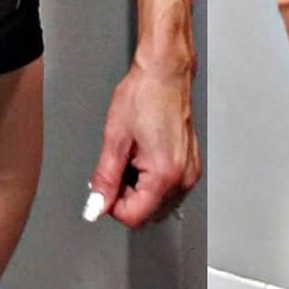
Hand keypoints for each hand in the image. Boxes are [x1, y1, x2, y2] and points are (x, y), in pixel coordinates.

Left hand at [83, 62, 199, 228]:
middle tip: (121, 162)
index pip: (133, 216)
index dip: (113, 203)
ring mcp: (190, 172)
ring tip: (135, 154)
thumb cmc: (144, 94)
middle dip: (127, 195)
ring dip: (140, 188)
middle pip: (147, 213)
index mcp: (164, 174)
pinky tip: (146, 153)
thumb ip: (105, 179)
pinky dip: (152, 179)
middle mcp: (182, 178)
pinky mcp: (191, 165)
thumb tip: (96, 207)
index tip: (107, 182)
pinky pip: (168, 189)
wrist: (165, 71)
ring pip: (157, 202)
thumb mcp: (115, 138)